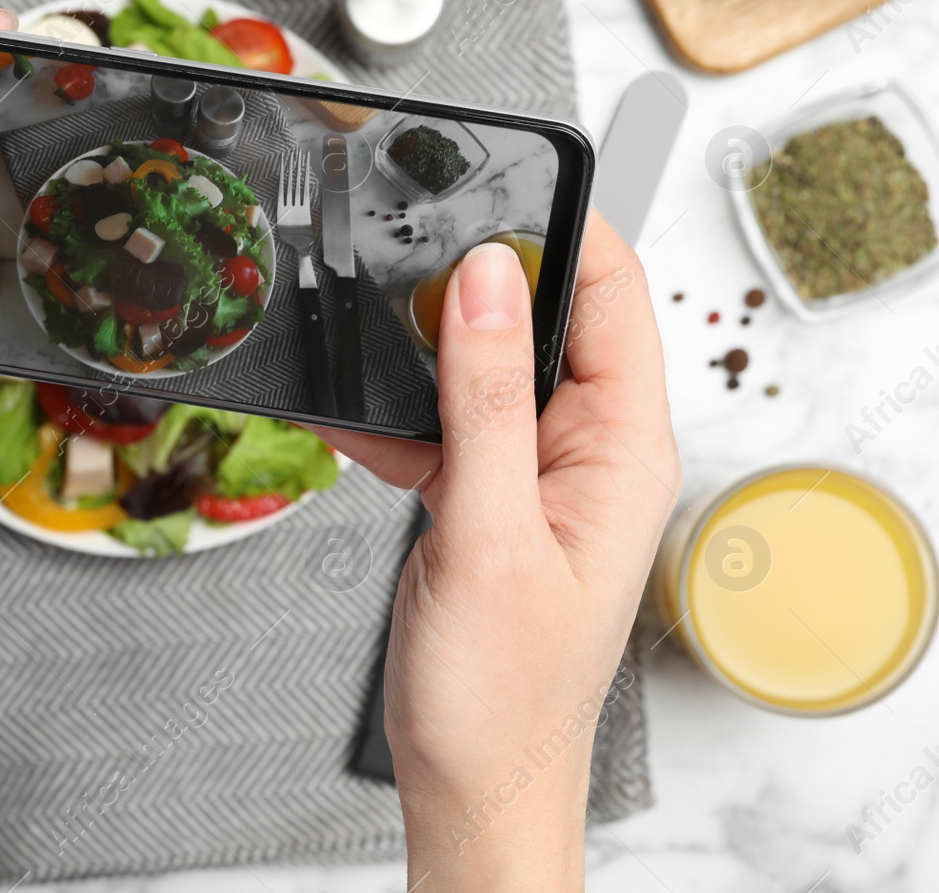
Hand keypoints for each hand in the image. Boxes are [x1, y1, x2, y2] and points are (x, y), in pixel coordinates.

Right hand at [319, 213, 679, 889]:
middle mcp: (588, 451)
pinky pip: (443, 425)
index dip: (565, 234)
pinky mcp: (486, 496)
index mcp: (624, 451)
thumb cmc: (502, 692)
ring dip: (424, 357)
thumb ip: (485, 401)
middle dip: (477, 287)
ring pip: (482, 369)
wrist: (469, 779)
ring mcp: (534, 472)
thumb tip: (487, 280)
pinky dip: (394, 419)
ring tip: (368, 350)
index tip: (494, 194)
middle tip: (407, 268)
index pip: (613, 298)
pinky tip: (350, 421)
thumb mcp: (489, 533)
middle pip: (544, 320)